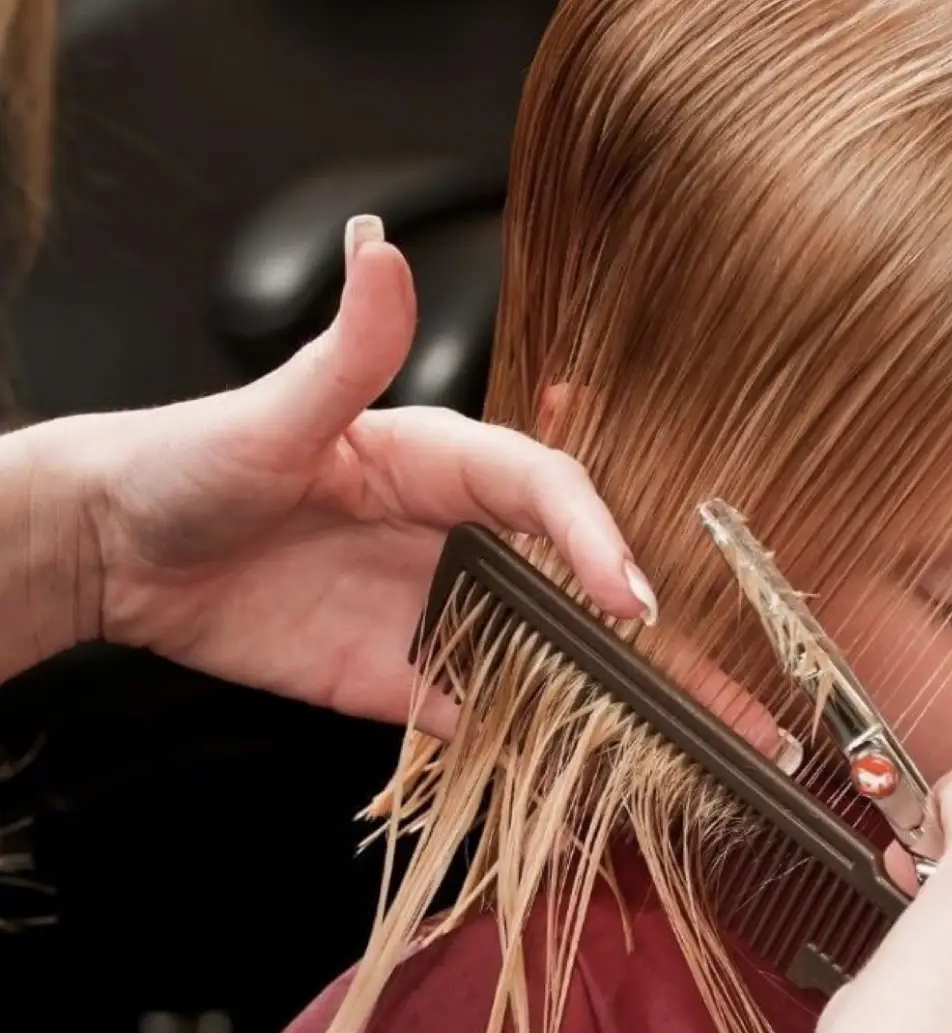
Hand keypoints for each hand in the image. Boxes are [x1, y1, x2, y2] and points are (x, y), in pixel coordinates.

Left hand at [51, 222, 650, 727]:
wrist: (118, 548)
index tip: (630, 600)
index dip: (598, 543)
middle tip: (752, 699)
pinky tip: (595, 781)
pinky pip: (477, 714)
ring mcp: (434, 613)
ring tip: (705, 756)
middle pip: (582, 592)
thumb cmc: (192, 459)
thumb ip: (346, 353)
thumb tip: (384, 251)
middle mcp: (458, 540)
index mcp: (446, 462)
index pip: (549, 496)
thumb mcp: (272, 411)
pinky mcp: (396, 680)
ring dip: (624, 706)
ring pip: (548, 660)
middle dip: (670, 643)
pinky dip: (530, 747)